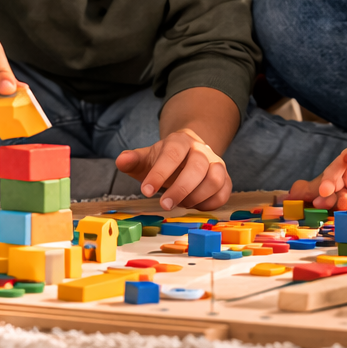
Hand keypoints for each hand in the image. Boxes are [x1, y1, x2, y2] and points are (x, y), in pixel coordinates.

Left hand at [115, 128, 230, 210]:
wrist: (188, 153)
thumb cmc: (164, 160)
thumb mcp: (146, 158)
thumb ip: (133, 160)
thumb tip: (121, 161)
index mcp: (180, 141)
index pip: (172, 154)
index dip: (159, 173)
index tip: (146, 191)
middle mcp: (201, 150)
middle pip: (197, 167)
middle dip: (180, 189)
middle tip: (164, 205)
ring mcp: (216, 164)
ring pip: (215, 179)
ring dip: (197, 197)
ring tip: (181, 204)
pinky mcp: (225, 178)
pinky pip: (224, 193)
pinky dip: (209, 204)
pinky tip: (194, 206)